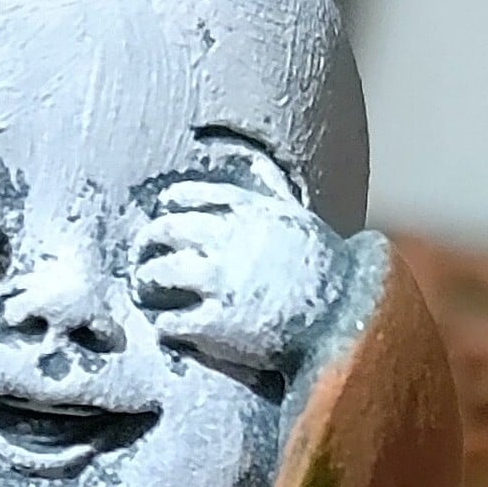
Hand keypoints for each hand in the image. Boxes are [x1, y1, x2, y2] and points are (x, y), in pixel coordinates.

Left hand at [131, 182, 343, 373]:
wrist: (346, 318)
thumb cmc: (326, 267)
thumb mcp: (298, 215)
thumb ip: (270, 189)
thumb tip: (254, 160)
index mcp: (249, 212)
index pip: (191, 196)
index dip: (171, 203)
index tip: (163, 210)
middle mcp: (229, 242)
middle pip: (165, 231)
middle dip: (146, 242)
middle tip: (141, 254)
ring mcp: (221, 283)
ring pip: (159, 273)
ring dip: (145, 281)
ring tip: (144, 289)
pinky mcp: (216, 324)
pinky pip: (171, 322)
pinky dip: (163, 324)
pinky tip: (167, 326)